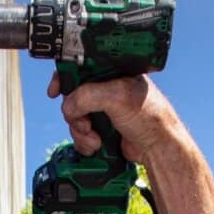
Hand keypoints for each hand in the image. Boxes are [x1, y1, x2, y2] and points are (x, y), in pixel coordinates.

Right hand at [47, 73, 179, 165]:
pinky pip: (80, 133)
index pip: (80, 66)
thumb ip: (87, 96)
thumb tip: (68, 107)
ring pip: (74, 117)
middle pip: (72, 96)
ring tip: (95, 138)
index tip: (55, 90)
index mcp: (111, 71)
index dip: (64, 77)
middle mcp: (105, 88)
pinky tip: (96, 145)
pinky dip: (84, 141)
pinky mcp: (101, 127)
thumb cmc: (149, 116)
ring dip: (80, 131)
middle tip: (84, 122)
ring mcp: (102, 109)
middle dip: (74, 113)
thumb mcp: (117, 97)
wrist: (157, 147)